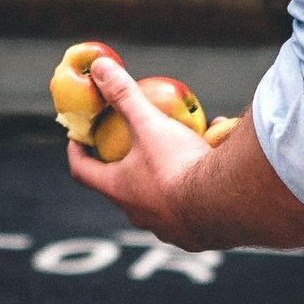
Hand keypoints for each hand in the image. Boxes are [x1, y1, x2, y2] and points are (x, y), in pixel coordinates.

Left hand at [68, 57, 211, 247]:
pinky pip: (192, 210)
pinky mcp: (197, 236)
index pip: (82, 171)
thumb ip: (124, 96)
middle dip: (124, 165)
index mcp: (119, 189)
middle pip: (121, 188)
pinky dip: (197, 191)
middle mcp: (138, 214)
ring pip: (159, 201)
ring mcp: (168, 228)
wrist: (227, 206)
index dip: (76, 152)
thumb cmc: (179, 166)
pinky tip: (214, 169)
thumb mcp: (149, 125)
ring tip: (180, 153)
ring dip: (165, 178)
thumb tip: (99, 67)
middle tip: (132, 143)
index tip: (78, 138)